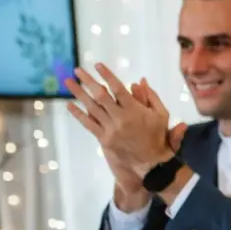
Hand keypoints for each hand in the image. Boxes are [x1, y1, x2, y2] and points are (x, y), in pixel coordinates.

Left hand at [65, 66, 182, 177]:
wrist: (150, 165)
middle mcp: (120, 118)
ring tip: (68, 82)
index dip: (107, 75)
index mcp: (135, 110)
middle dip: (87, 81)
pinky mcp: (104, 139)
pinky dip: (78, 114)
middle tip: (77, 70)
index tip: (98, 65)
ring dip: (78, 94)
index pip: (118, 88)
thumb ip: (151, 97)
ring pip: (91, 108)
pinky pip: (88, 124)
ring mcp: (110, 129)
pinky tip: (70, 105)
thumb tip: (140, 81)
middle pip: (100, 95)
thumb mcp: (162, 115)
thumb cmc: (158, 137)